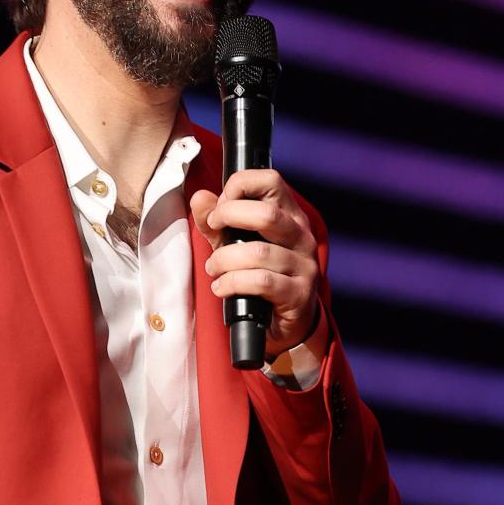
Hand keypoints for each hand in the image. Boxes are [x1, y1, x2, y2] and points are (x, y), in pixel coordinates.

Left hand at [190, 170, 319, 355]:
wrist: (285, 323)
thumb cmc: (261, 277)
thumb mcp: (235, 245)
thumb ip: (216, 222)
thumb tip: (200, 198)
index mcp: (289, 215)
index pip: (271, 181)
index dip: (240, 185)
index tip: (220, 207)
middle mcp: (301, 236)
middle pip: (267, 214)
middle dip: (229, 217)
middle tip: (213, 229)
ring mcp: (303, 266)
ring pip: (258, 253)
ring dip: (224, 259)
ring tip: (213, 268)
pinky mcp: (298, 294)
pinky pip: (260, 282)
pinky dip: (232, 283)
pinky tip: (221, 288)